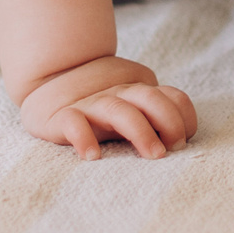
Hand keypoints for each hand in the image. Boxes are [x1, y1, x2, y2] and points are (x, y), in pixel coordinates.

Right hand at [20, 55, 197, 159]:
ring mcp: (91, 103)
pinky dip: (83, 136)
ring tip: (153, 156)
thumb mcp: (131, 103)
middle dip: (169, 123)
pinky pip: (73, 122)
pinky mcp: (60, 116)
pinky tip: (92, 156)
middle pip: (150, 99)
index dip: (184, 118)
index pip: (172, 97)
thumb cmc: (100, 100)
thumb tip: (179, 140)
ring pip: (119, 110)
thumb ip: (153, 113)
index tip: (184, 142)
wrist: (49, 76)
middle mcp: (118, 94)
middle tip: (172, 151)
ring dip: (140, 131)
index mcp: (138, 91)